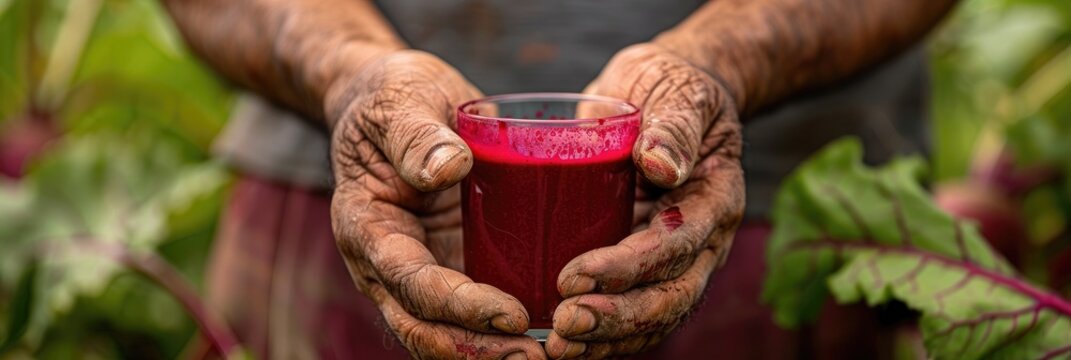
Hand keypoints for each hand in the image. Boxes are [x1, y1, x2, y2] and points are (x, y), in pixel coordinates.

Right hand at [328, 50, 544, 359]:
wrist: (393, 104)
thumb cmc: (394, 97)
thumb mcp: (400, 99)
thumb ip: (416, 134)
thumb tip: (449, 167)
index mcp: (366, 225)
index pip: (411, 282)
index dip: (459, 306)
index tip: (512, 313)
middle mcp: (385, 263)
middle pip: (423, 327)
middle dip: (478, 351)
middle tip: (537, 356)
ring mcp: (417, 271)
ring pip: (443, 333)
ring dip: (490, 354)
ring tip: (547, 356)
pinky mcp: (448, 267)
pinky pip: (467, 315)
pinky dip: (499, 334)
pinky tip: (548, 336)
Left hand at [546, 43, 744, 358]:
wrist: (667, 96)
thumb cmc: (671, 87)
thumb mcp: (678, 91)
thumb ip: (673, 125)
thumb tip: (658, 165)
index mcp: (714, 199)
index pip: (676, 245)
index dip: (628, 267)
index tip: (573, 275)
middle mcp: (703, 241)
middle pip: (669, 297)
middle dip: (617, 319)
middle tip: (563, 324)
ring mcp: (677, 260)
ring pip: (653, 317)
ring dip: (607, 339)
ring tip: (558, 346)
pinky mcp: (647, 267)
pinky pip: (633, 312)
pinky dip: (602, 336)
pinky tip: (564, 345)